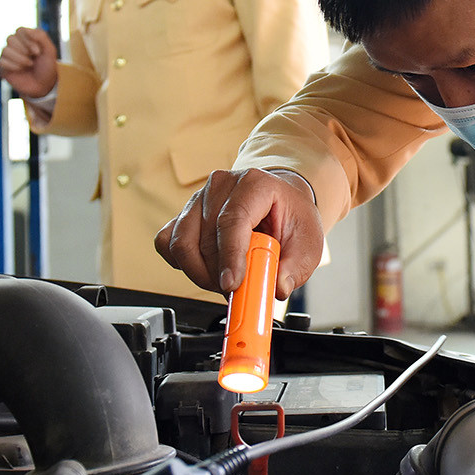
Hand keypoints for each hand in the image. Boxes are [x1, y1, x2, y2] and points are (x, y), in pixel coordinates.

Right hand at [0, 27, 57, 99]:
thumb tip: (27, 30)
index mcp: (25, 38)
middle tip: (33, 58)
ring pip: (5, 50)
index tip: (38, 52)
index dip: (28, 40)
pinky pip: (2, 61)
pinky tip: (20, 70)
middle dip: (24, 49)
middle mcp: (14, 45)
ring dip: (20, 58)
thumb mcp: (50, 50)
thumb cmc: (46, 67)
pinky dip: (13, 66)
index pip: (20, 30)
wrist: (44, 85)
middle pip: (10, 38)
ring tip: (28, 65)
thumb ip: (41, 36)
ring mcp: (7, 56)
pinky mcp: (2, 67)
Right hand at [155, 168, 323, 298]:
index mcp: (255, 184)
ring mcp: (198, 198)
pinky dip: (182, 264)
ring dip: (200, 273)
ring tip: (225, 280)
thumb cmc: (291, 217)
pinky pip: (167, 243)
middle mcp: (221, 185)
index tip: (231, 284)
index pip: (233, 220)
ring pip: (181, 244)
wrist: (279, 200)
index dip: (229, 256)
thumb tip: (277, 288)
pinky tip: (206, 267)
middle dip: (218, 275)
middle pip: (206, 238)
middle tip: (237, 291)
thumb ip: (294, 268)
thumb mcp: (308, 243)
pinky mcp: (183, 214)